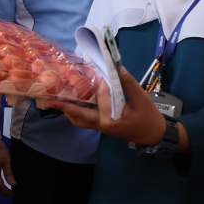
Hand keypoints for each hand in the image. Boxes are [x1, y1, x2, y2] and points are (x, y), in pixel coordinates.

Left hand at [45, 67, 169, 145]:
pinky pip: (84, 120)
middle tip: (50, 101)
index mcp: (110, 119)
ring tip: (58, 102)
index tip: (106, 70)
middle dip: (64, 107)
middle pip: (78, 115)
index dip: (104, 83)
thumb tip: (117, 68)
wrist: (154, 135)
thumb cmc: (149, 118)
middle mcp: (101, 125)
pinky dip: (77, 113)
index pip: (101, 97)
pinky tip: (74, 104)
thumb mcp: (141, 99)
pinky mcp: (102, 126)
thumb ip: (128, 83)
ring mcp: (101, 127)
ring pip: (79, 120)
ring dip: (69, 111)